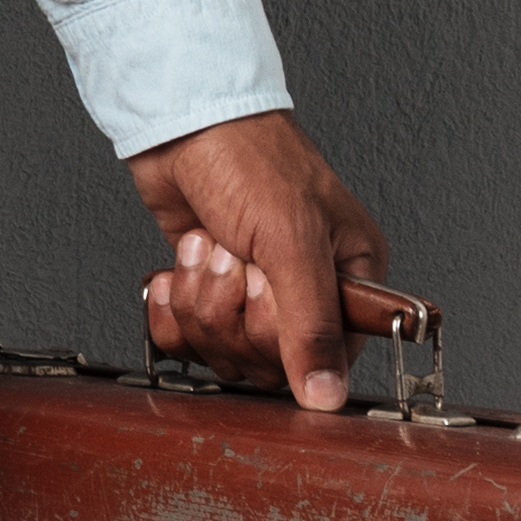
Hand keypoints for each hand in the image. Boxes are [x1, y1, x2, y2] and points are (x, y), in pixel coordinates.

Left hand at [126, 115, 396, 415]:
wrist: (181, 122)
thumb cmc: (248, 157)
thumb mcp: (291, 241)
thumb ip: (311, 326)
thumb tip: (326, 397)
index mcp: (349, 275)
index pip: (325, 357)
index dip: (283, 337)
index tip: (267, 294)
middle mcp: (304, 289)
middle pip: (267, 361)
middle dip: (231, 313)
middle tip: (233, 260)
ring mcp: (251, 293)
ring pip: (223, 353)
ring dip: (200, 304)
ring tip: (208, 251)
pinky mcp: (207, 292)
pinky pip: (186, 340)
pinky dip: (171, 308)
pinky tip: (179, 270)